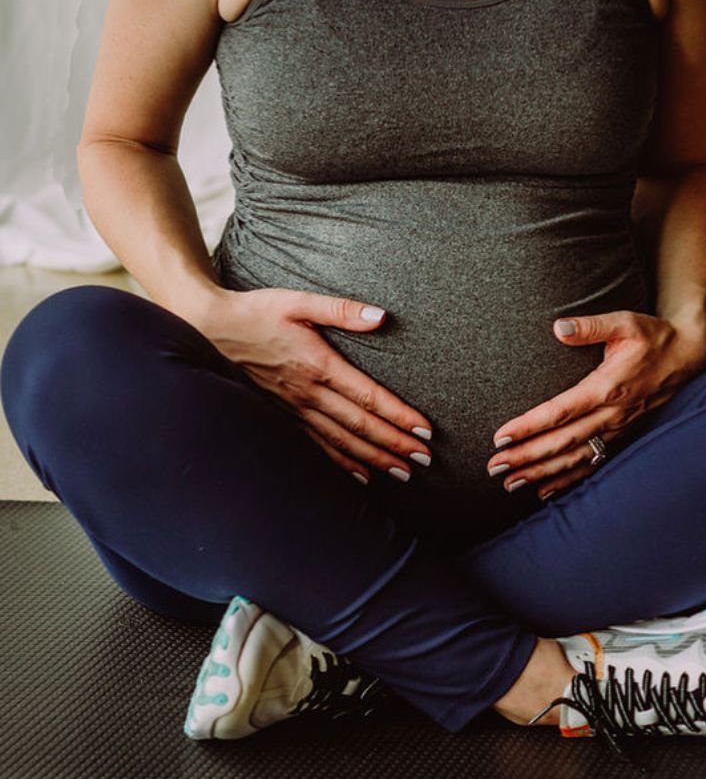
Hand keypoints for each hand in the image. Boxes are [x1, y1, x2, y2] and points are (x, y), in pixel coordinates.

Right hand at [201, 287, 432, 484]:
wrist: (207, 329)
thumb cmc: (255, 312)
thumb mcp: (298, 301)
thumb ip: (341, 309)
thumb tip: (380, 316)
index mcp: (318, 365)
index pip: (368, 397)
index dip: (399, 416)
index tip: (425, 431)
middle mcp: (307, 394)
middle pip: (359, 426)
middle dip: (395, 444)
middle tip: (425, 460)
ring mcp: (292, 410)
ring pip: (340, 442)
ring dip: (373, 458)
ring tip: (402, 472)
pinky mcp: (280, 418)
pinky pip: (315, 448)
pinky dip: (340, 465)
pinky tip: (361, 476)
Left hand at [485, 310, 705, 499]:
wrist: (691, 356)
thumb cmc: (654, 336)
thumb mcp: (626, 322)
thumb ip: (591, 326)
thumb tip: (559, 327)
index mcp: (607, 387)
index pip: (560, 411)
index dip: (529, 426)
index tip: (501, 436)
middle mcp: (612, 414)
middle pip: (562, 441)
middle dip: (526, 456)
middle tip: (493, 467)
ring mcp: (619, 430)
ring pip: (575, 458)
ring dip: (542, 473)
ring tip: (510, 484)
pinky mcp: (623, 437)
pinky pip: (593, 464)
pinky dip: (568, 480)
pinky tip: (544, 490)